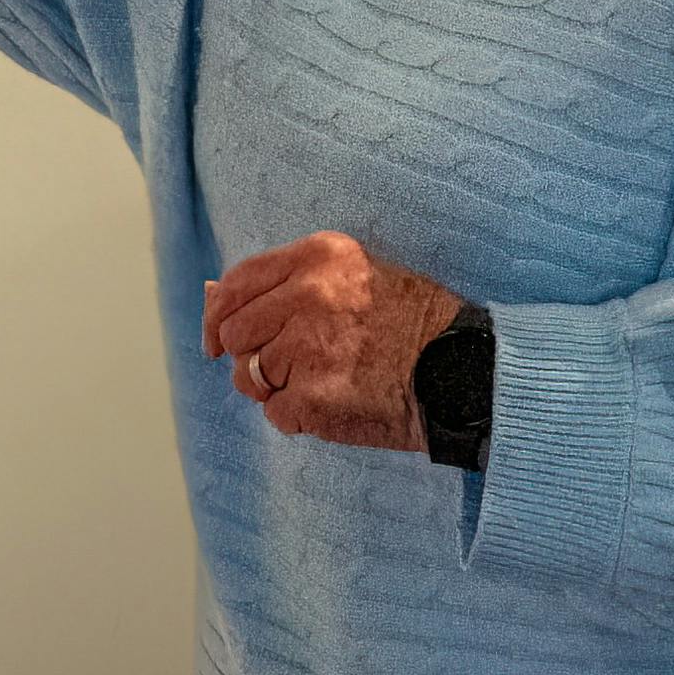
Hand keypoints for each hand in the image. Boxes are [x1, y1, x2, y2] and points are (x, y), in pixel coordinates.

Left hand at [202, 234, 465, 451]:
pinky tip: (334, 403)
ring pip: (250, 378)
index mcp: (317, 257)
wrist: (462, 370)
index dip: (218, 315)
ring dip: (278, 388)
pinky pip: (275, 414)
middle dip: (255, 355)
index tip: (217, 339)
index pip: (237, 284)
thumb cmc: (412, 322)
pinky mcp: (313, 397)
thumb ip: (286, 282)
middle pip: (236, 334)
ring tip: (324, 381)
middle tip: (295, 364)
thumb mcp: (353, 275)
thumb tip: (211, 295)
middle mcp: (308, 296)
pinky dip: (299, 417)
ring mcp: (307, 348)